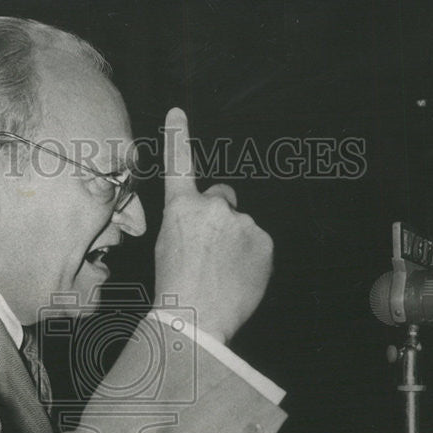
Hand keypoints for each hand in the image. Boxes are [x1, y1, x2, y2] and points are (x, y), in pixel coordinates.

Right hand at [154, 107, 273, 345]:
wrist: (196, 320)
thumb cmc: (176, 290)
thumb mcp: (168, 249)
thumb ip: (189, 227)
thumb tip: (212, 229)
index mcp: (180, 209)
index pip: (179, 164)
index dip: (178, 136)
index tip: (178, 112)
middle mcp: (213, 207)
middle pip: (221, 199)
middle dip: (219, 217)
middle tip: (209, 252)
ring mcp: (241, 223)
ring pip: (241, 226)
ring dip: (235, 243)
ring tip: (221, 274)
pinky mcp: (263, 241)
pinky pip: (258, 244)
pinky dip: (251, 258)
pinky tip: (238, 279)